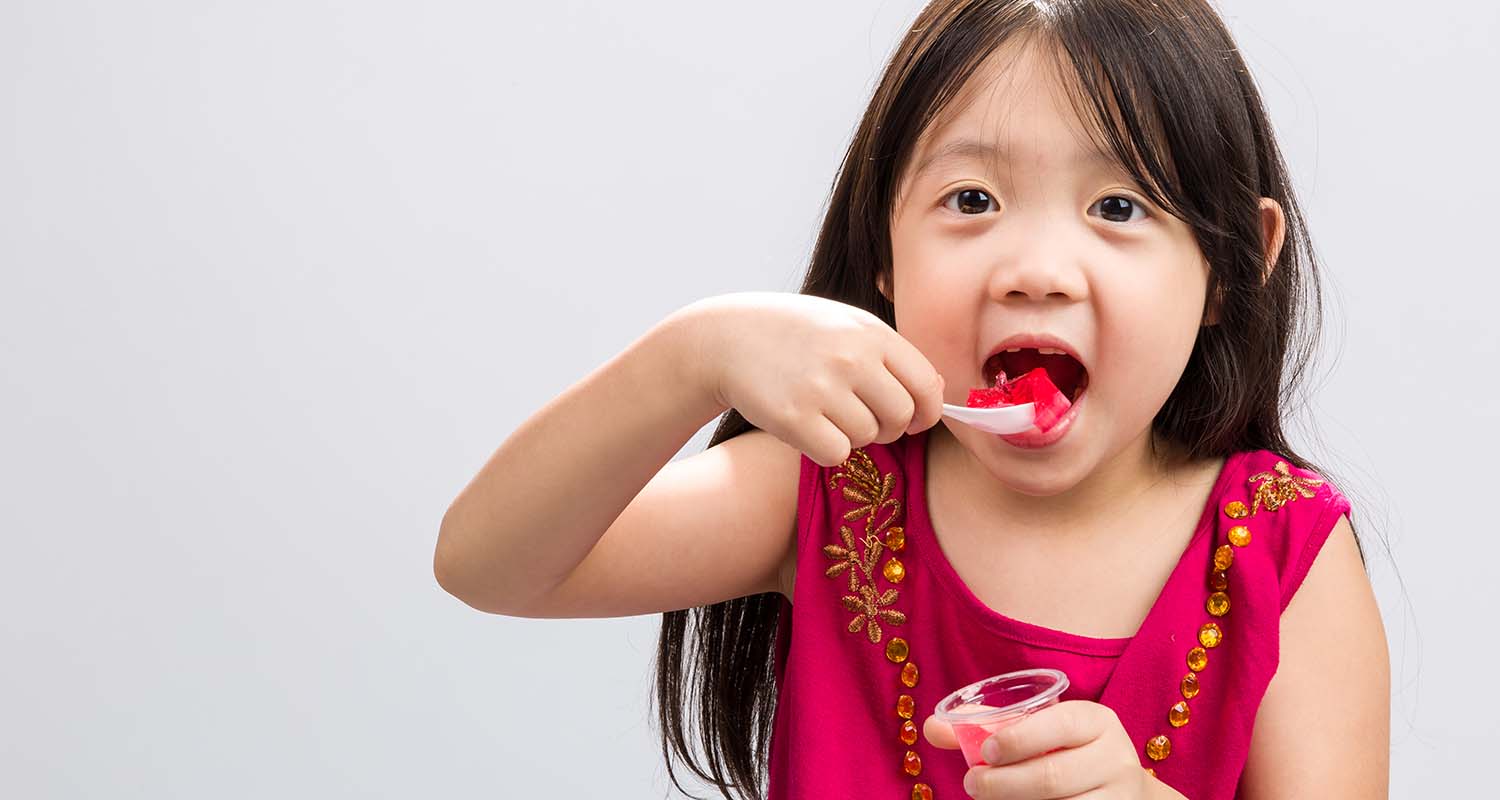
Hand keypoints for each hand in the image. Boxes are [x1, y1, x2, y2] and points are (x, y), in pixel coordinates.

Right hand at [677, 292, 945, 466]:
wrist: (725, 338)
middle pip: (902, 418)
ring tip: (825, 413)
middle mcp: (851, 358)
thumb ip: (889, 354)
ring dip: (852, 436)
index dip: (927, 411)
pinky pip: (836, 454)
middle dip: (889, 428)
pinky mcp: (793, 418)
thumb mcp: (845, 325)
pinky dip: (826, 449)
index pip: (927, 384)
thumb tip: (936, 391)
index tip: (914, 419)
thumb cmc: (794, 334)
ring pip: (868, 438)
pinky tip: (807, 428)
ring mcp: (822, 388)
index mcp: (871, 332)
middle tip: (863, 418)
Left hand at [924, 701, 1170, 798]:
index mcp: (1097, 721)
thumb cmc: (1065, 751)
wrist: (1121, 790)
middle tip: (972, 783)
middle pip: (1054, 776)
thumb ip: (988, 727)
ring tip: (989, 798)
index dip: (1020, 738)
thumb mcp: (1038, 731)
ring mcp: (1120, 797)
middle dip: (1005, 783)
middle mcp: (1115, 758)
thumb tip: (931, 728)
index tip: (986, 751)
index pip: (1061, 724)